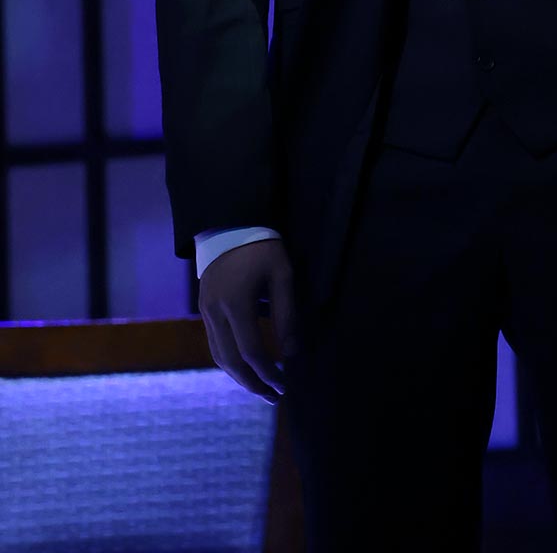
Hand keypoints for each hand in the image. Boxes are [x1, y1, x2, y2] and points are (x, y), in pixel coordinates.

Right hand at [198, 238, 296, 404]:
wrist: (229, 222)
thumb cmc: (262, 246)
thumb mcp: (282, 274)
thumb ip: (287, 314)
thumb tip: (292, 353)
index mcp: (236, 303)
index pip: (251, 351)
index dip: (268, 372)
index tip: (284, 385)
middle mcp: (215, 312)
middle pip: (231, 361)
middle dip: (252, 383)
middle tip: (274, 396)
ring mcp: (205, 310)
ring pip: (218, 355)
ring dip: (239, 376)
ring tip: (260, 387)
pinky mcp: (203, 307)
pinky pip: (214, 343)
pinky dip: (229, 360)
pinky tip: (244, 365)